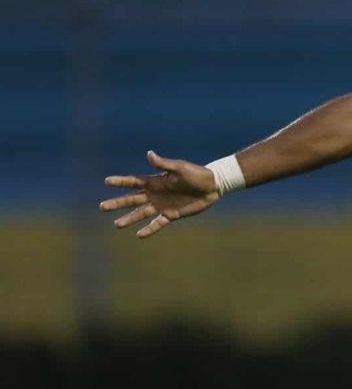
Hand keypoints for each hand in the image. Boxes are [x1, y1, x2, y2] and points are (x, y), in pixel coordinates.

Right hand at [99, 150, 219, 237]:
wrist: (212, 186)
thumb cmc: (196, 173)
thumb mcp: (180, 168)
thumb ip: (163, 164)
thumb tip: (149, 154)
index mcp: (156, 181)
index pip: (134, 181)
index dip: (121, 181)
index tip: (106, 181)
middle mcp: (155, 194)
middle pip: (132, 199)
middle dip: (117, 203)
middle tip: (102, 207)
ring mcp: (162, 205)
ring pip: (141, 213)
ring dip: (129, 219)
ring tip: (117, 225)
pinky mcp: (171, 214)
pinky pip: (157, 223)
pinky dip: (149, 229)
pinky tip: (139, 235)